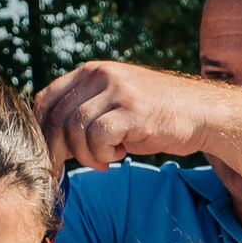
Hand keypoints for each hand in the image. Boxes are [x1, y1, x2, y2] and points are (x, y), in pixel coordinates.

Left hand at [35, 61, 227, 171]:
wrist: (200, 113)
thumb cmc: (154, 117)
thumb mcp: (113, 108)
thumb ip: (83, 115)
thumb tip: (49, 144)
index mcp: (90, 72)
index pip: (46, 99)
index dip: (40, 132)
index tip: (47, 157)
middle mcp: (100, 74)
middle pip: (56, 117)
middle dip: (56, 151)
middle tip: (64, 170)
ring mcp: (118, 90)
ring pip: (76, 129)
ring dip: (86, 155)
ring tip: (106, 160)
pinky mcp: (133, 109)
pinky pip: (99, 137)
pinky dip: (103, 154)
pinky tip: (119, 156)